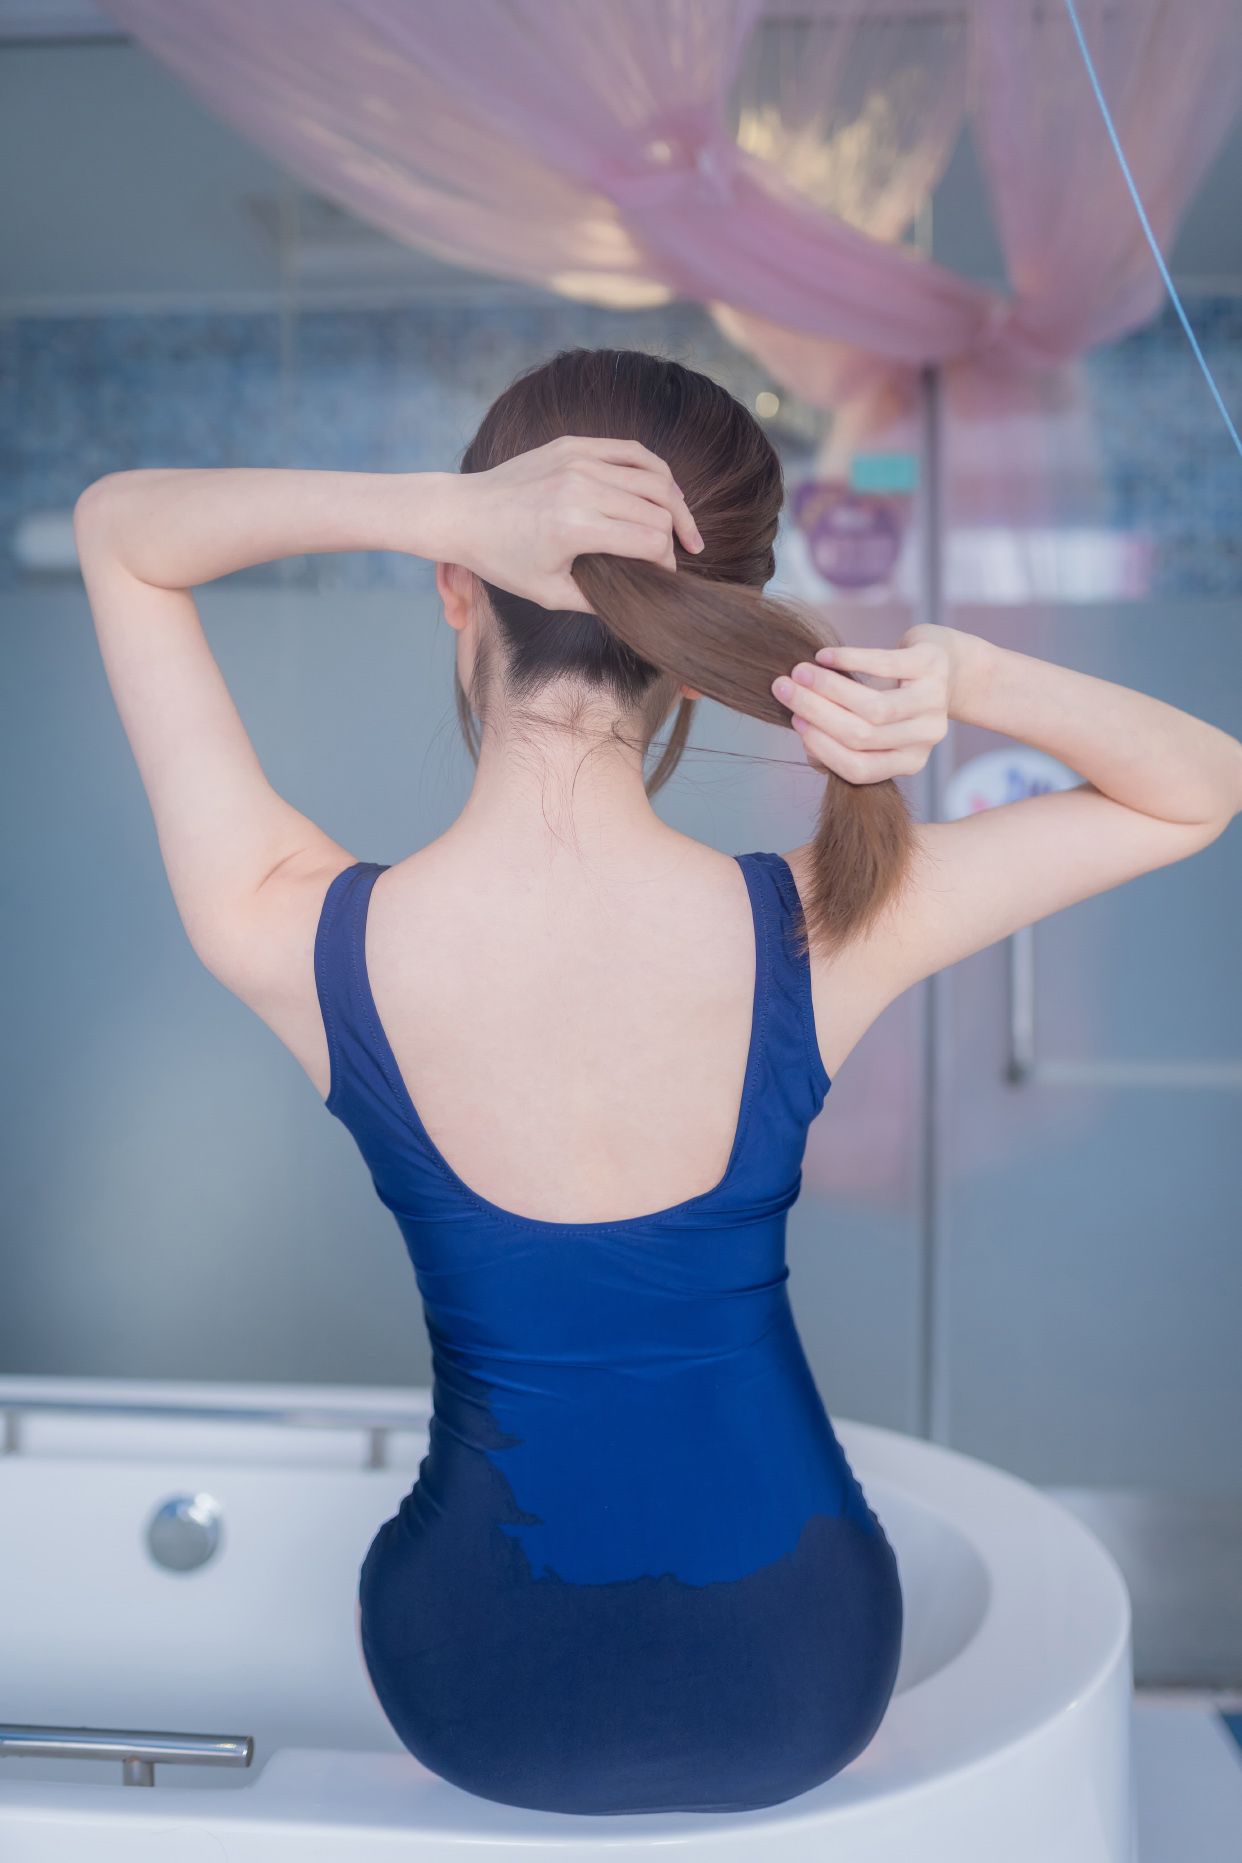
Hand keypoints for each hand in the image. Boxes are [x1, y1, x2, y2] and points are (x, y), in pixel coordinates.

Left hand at [446, 435, 703, 611]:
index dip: (666, 563)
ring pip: (653, 476)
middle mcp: (580, 487)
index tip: (663, 577)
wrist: (462, 513)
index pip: (650, 541)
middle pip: (658, 510)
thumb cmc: (502, 558)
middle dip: (675, 537)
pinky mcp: (572, 445)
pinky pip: (630, 451)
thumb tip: (639, 602)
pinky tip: (665, 491)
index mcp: (574, 527)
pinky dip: (655, 471)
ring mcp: (577, 460)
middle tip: (680, 555)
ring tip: (684, 526)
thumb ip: (598, 599)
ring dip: (676, 503)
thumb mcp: (549, 592)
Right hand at [770, 624, 959, 783]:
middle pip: (860, 736)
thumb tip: (807, 742)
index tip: (793, 721)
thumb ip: (841, 741)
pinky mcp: (931, 666)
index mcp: (909, 761)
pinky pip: (883, 666)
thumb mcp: (876, 727)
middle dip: (814, 712)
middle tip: (783, 689)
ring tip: (799, 672)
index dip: (821, 746)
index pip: (858, 768)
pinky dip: (848, 660)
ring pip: (871, 707)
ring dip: (827, 688)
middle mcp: (926, 737)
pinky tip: (825, 656)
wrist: (949, 663)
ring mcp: (933, 702)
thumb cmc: (898, 697)